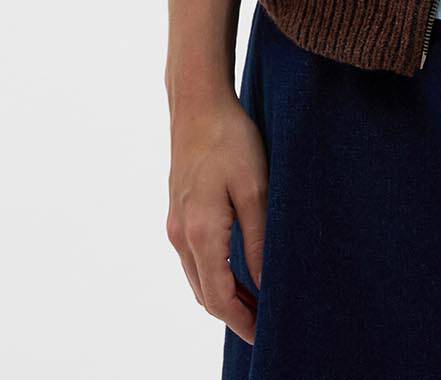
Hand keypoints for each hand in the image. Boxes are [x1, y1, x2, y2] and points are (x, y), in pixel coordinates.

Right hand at [167, 93, 268, 344]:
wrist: (198, 103)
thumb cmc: (230, 139)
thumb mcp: (256, 187)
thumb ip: (258, 240)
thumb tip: (263, 285)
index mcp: (200, 232)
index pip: (218, 296)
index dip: (240, 321)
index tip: (264, 336)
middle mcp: (180, 234)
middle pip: (204, 293)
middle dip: (233, 314)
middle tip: (265, 323)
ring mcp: (175, 223)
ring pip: (197, 277)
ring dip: (223, 295)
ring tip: (256, 302)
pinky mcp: (178, 211)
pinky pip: (194, 257)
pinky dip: (214, 274)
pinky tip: (237, 270)